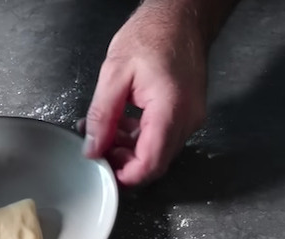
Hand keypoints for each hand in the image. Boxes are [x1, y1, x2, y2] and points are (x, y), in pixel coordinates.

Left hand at [82, 3, 208, 185]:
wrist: (180, 18)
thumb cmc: (152, 35)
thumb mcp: (115, 74)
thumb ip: (102, 115)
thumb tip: (93, 148)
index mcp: (170, 110)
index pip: (151, 163)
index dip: (126, 175)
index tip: (105, 172)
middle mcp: (187, 120)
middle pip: (156, 161)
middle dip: (125, 161)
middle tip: (98, 148)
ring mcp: (192, 118)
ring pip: (159, 151)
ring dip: (131, 148)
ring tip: (104, 131)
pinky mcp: (189, 114)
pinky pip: (164, 137)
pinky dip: (142, 137)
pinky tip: (122, 123)